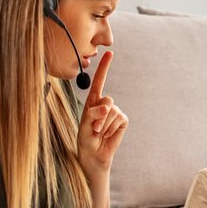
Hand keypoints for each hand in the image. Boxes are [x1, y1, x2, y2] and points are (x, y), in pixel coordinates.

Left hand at [78, 51, 128, 174]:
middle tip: (94, 129)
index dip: (104, 67)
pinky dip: (112, 129)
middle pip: (107, 100)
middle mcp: (104, 104)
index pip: (99, 81)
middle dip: (100, 115)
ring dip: (104, 126)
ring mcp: (115, 112)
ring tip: (99, 134)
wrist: (94, 155)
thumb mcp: (84, 126)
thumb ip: (93, 114)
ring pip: (112, 112)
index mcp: (92, 102)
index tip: (110, 52)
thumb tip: (107, 107)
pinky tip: (108, 135)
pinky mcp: (122, 121)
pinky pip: (119, 120)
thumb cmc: (85, 140)